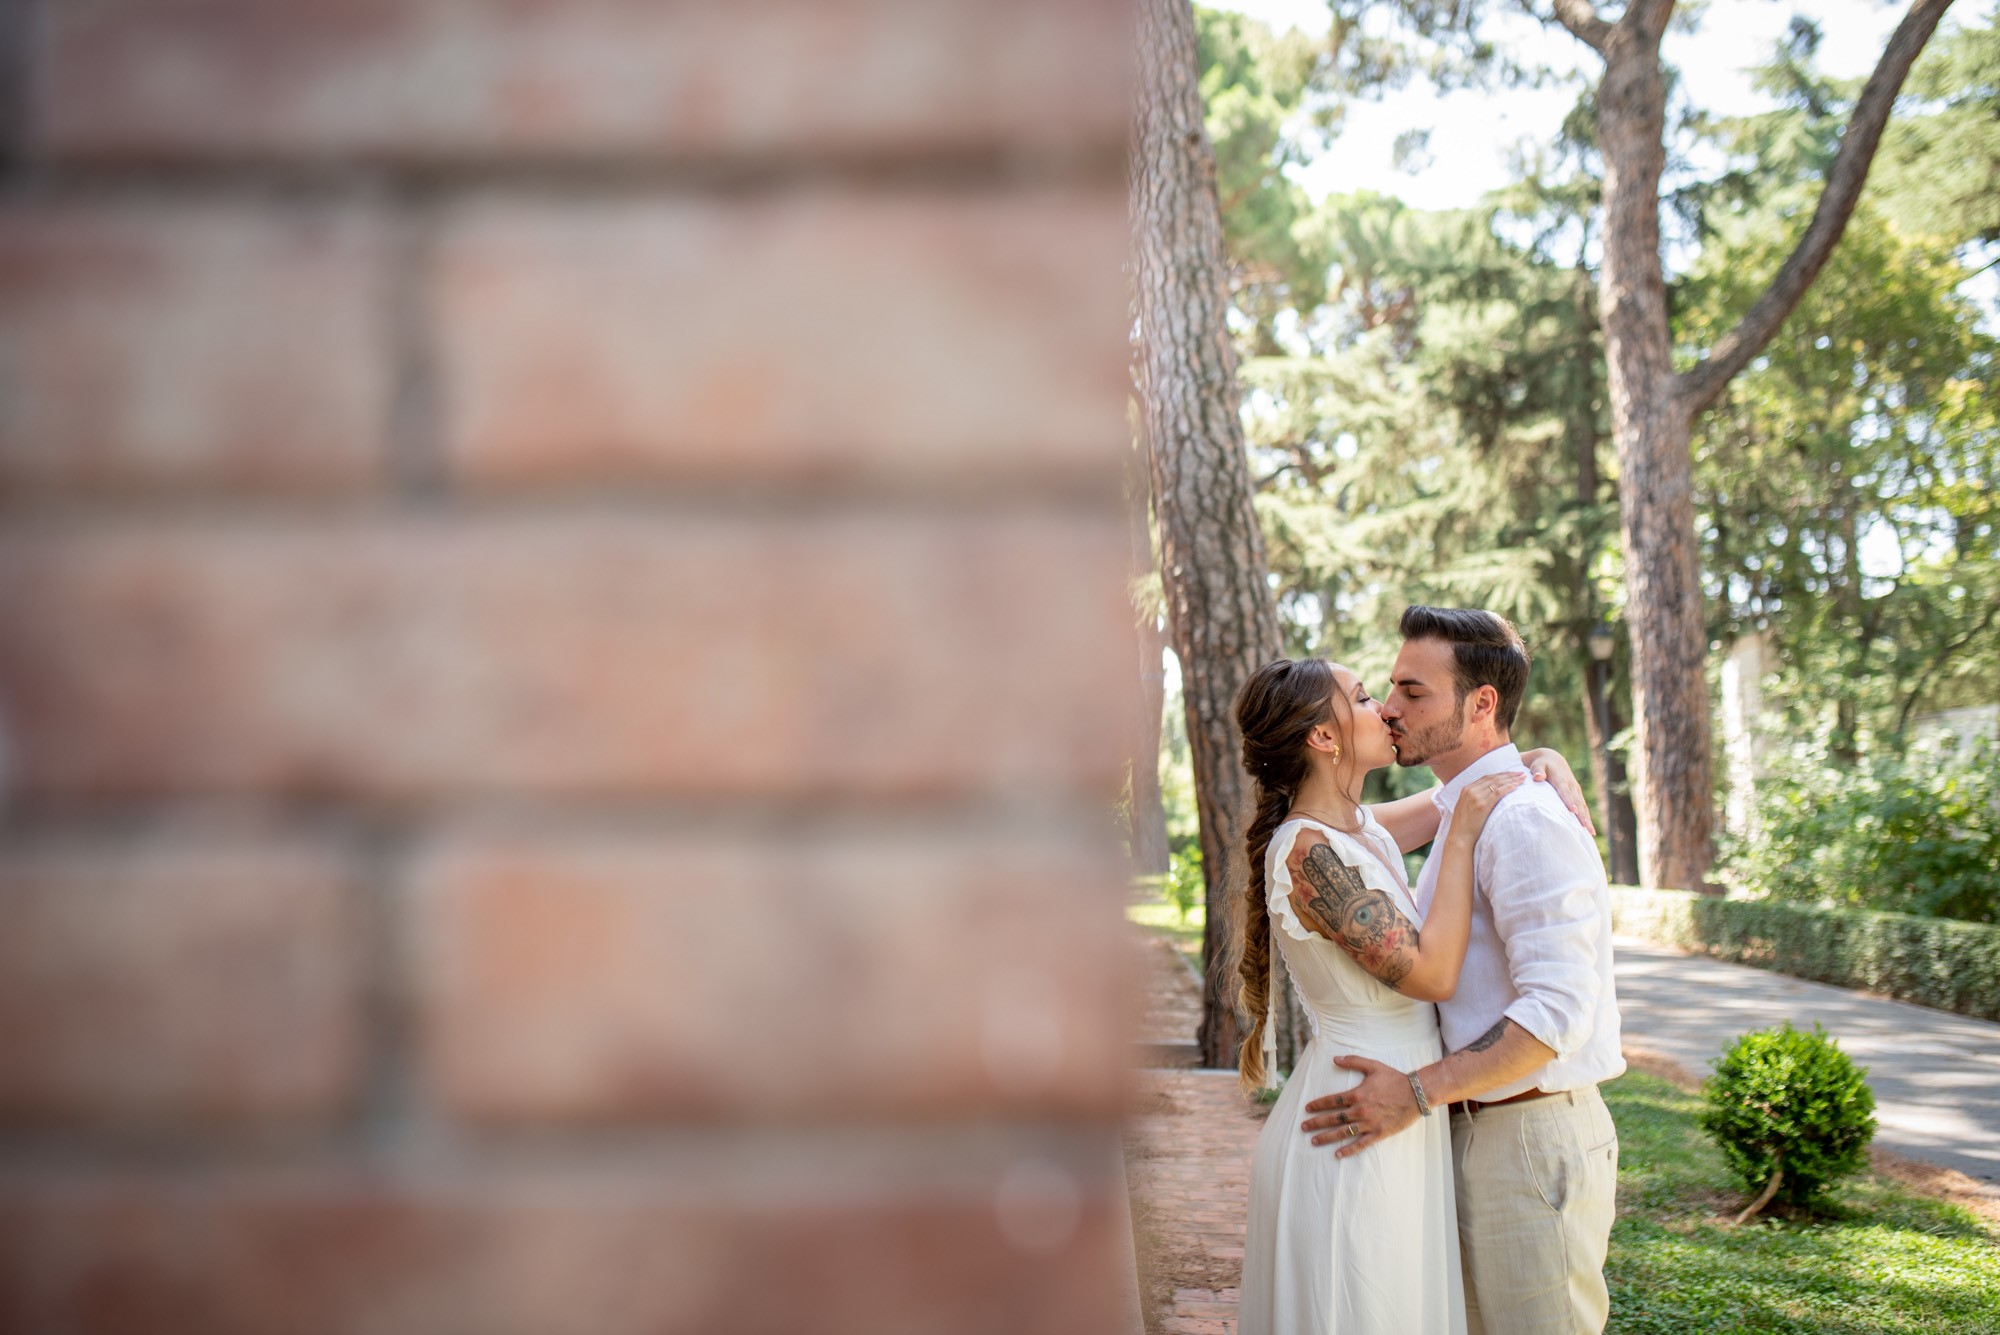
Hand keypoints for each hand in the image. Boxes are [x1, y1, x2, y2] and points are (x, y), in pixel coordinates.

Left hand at [1299, 1055, 1420, 1156]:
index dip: (1318, 1105)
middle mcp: (1360, 1110)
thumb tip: (1335, 1059)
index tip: (1307, 1109)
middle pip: (1334, 1118)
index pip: (1332, 1101)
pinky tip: (1338, 1154)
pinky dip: (1349, 1150)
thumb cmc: (1395, 1079)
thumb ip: (1353, 1062)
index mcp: (1357, 1094)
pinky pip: (1361, 1144)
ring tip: (1314, 1141)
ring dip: (1327, 1137)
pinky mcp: (1379, 1134)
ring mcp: (1369, 1123)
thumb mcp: (1373, 1066)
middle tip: (1303, 1127)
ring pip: (1343, 1132)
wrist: (1417, 1094)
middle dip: (1316, 1123)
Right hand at [1447, 772, 1524, 846]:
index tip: (1511, 774)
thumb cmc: (1464, 826)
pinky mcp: (1482, 805)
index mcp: (1466, 789)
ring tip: (1522, 778)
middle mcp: (1471, 790)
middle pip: (1493, 778)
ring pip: (1497, 783)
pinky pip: (1498, 792)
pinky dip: (1509, 787)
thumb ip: (1474, 798)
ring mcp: (1476, 797)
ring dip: (1511, 779)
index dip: (1500, 775)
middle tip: (1521, 773)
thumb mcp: (1466, 807)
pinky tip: (1517, 785)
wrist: (1459, 837)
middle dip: (1508, 775)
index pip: (1486, 778)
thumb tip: (1488, 795)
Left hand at [1522, 747, 1595, 835]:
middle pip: (1577, 802)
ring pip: (1583, 806)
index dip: (1569, 801)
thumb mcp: (1538, 765)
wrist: (1553, 759)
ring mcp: (1576, 791)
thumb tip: (1538, 777)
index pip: (1565, 792)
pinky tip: (1589, 830)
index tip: (1573, 811)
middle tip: (1586, 827)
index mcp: (1562, 779)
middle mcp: (1572, 786)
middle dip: (1582, 815)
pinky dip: (1586, 818)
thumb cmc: (1542, 764)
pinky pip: (1583, 807)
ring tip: (1590, 832)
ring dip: (1587, 819)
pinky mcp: (1577, 795)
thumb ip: (1538, 771)